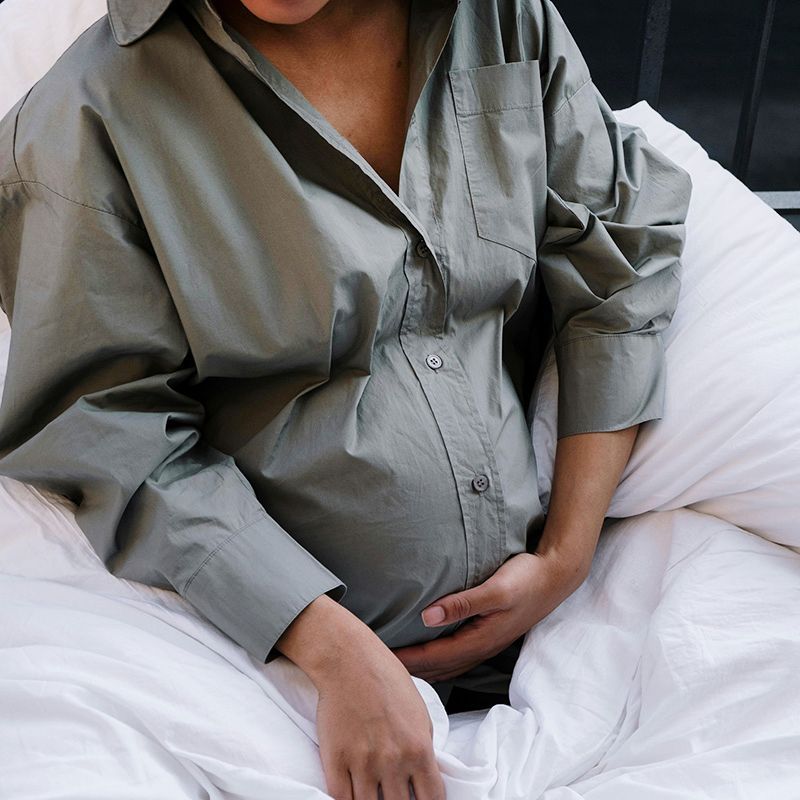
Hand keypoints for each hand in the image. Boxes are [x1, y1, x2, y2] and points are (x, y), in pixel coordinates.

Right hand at [276, 595, 445, 799]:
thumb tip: (425, 776)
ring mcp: (362, 763)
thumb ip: (424, 747)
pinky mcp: (335, 760)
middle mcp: (393, 761)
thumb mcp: (419, 712)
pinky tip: (354, 794)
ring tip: (374, 796)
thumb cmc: (386, 679)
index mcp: (419, 748)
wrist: (349, 660)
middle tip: (394, 796)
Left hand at [391, 548, 589, 682]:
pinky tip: (428, 658)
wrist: (555, 577)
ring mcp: (486, 645)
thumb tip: (426, 617)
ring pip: (446, 666)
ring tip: (396, 668)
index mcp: (479, 639)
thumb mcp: (495, 589)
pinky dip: (436, 662)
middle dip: (408, 670)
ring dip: (422, 669)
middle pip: (437, 668)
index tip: (378, 659)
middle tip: (377, 667)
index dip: (405, 660)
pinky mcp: (488, 636)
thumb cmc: (526, 579)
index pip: (433, 657)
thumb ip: (462, 603)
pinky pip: (455, 657)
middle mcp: (481, 648)